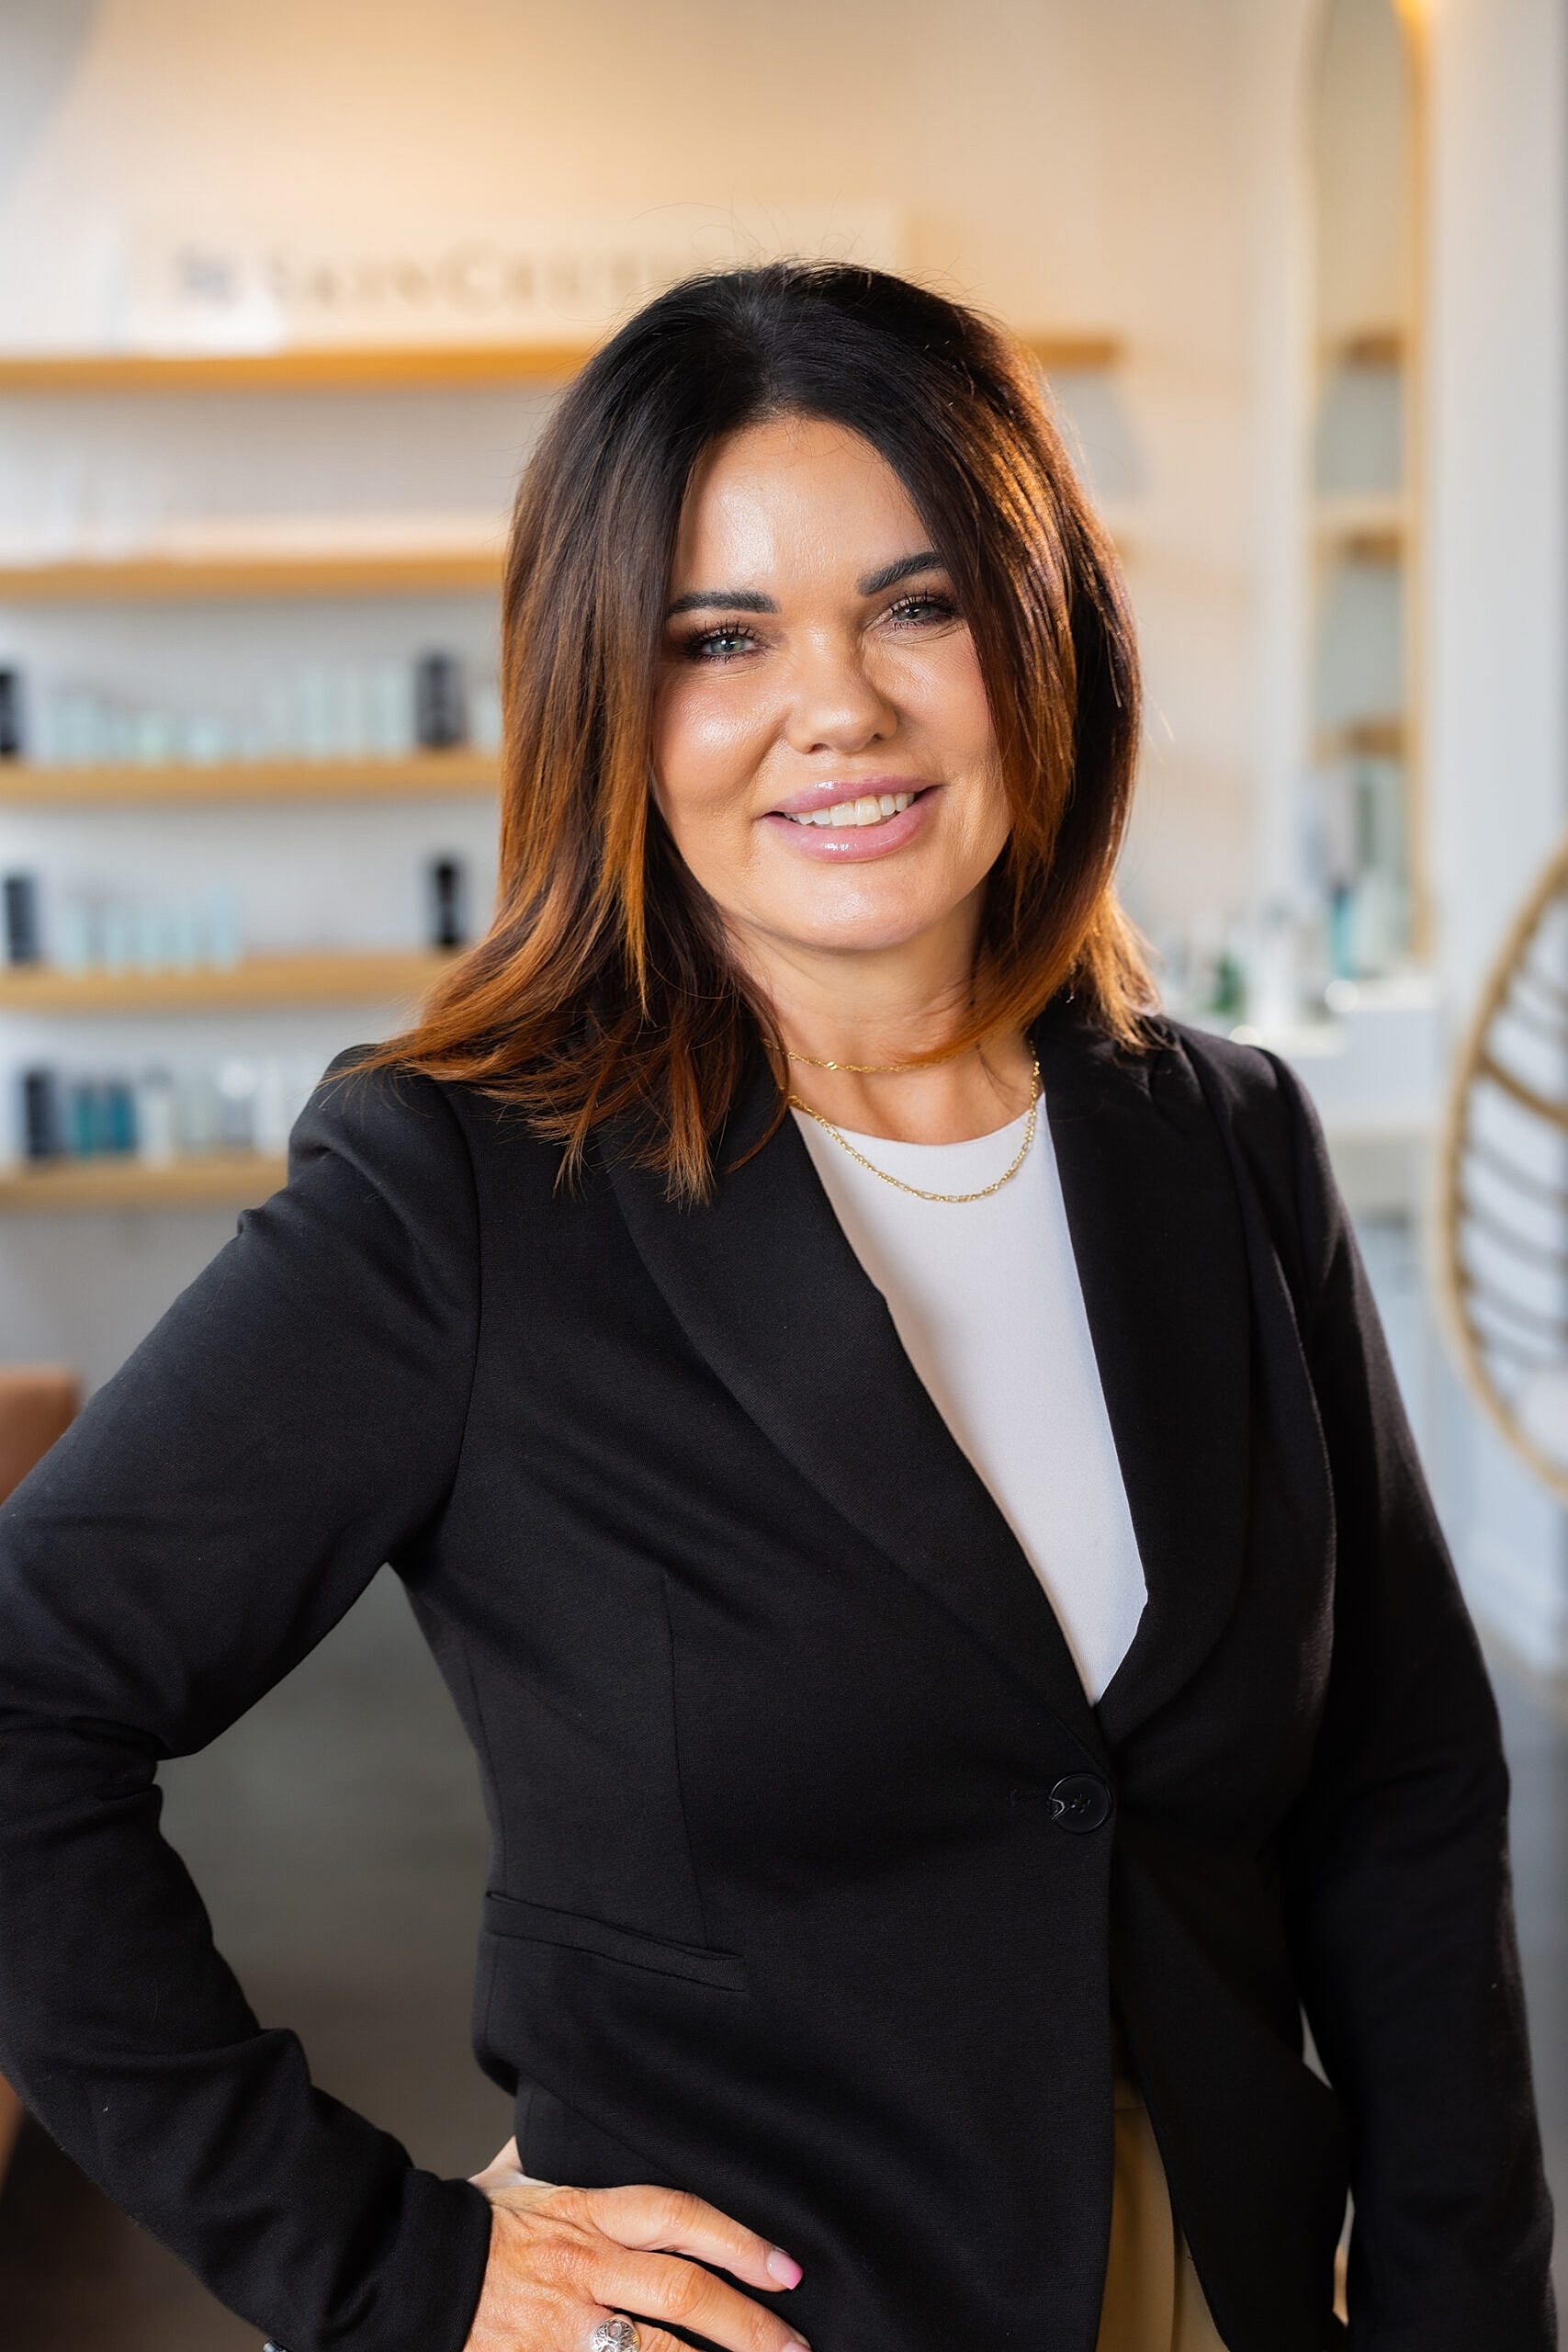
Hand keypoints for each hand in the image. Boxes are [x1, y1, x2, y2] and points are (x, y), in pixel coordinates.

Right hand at [463, 2135, 809, 2351]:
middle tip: (794, 2346)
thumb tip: (565, 2114)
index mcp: (582, 2213)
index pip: (678, 2216)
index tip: (785, 2267)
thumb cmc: (459, 2227)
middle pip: (683, 2295)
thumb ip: (550, 2155)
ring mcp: (561, 2328)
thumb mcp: (510, 2179)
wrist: (396, 2274)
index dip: (738, 2240)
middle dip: (748, 2326)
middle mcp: (581, 2269)